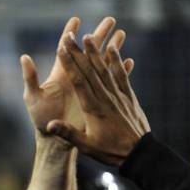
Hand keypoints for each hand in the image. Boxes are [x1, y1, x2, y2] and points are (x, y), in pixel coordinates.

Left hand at [20, 17, 129, 133]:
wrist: (54, 140)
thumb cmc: (40, 120)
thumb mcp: (32, 98)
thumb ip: (30, 78)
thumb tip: (24, 56)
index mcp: (61, 75)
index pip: (66, 50)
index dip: (70, 35)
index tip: (76, 20)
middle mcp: (75, 79)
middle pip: (88, 52)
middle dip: (98, 35)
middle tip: (109, 19)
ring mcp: (87, 89)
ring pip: (102, 64)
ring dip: (112, 49)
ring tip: (122, 34)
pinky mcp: (96, 100)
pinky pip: (110, 83)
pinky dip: (118, 73)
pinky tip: (128, 62)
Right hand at [48, 25, 149, 165]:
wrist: (139, 153)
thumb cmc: (110, 151)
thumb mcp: (86, 146)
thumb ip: (68, 133)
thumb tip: (50, 125)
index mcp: (92, 108)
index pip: (78, 81)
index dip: (69, 64)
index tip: (61, 49)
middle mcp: (105, 98)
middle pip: (90, 71)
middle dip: (78, 52)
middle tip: (70, 36)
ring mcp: (118, 96)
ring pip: (105, 69)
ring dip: (96, 52)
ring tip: (89, 36)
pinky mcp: (129, 97)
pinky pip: (122, 75)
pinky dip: (117, 61)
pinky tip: (114, 49)